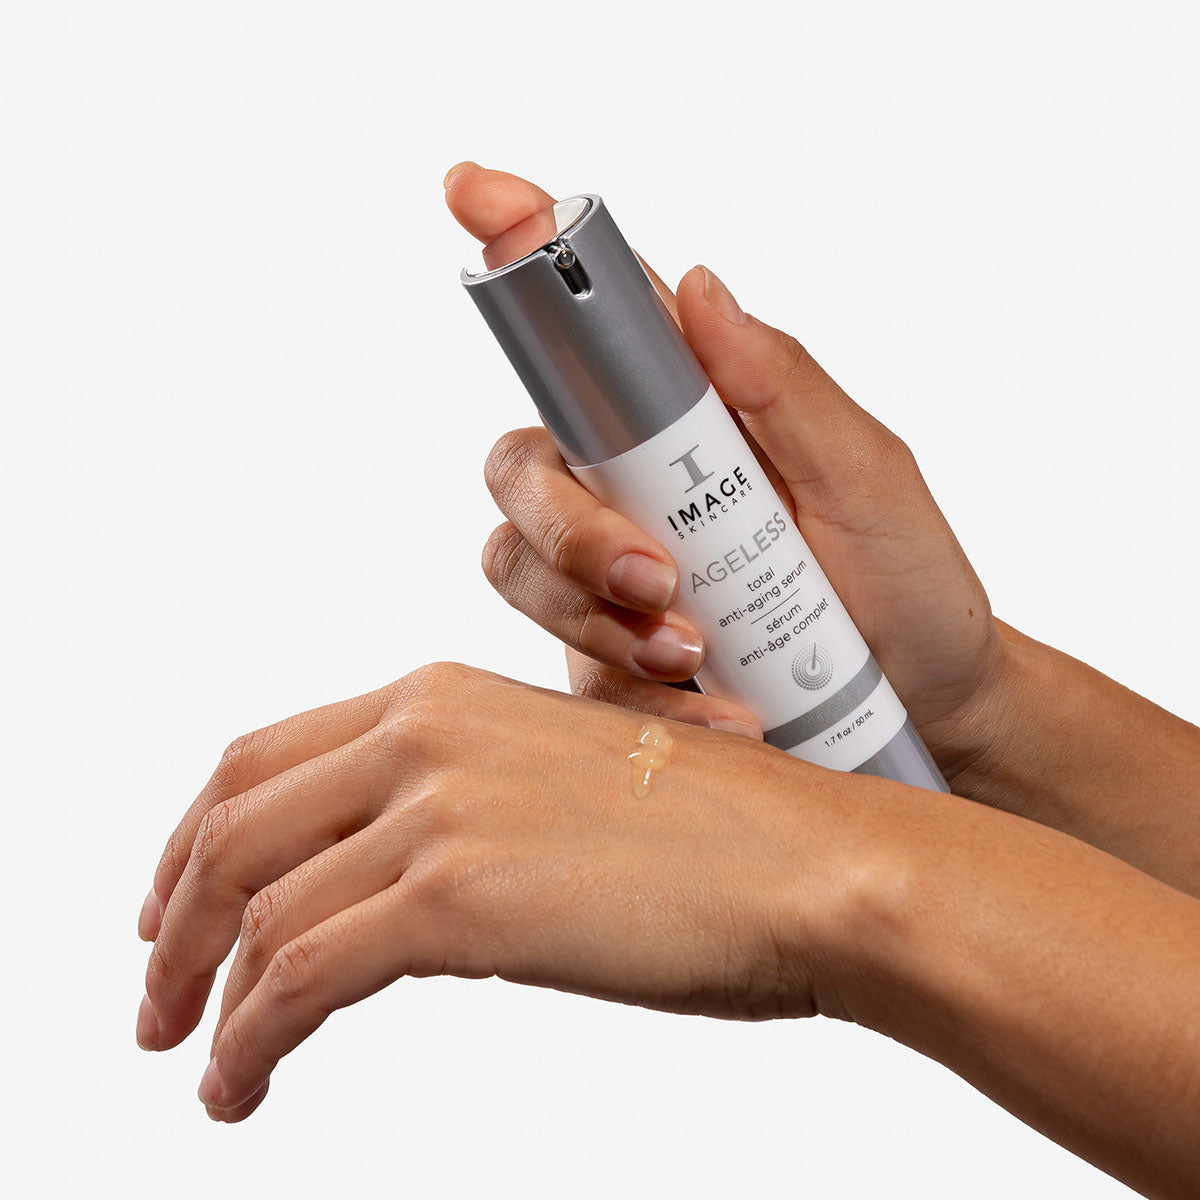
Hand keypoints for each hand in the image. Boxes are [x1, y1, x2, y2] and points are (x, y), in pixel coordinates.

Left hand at [136, 662, 866, 1121]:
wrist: (808, 864)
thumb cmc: (712, 836)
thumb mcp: (555, 780)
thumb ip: (464, 799)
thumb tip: (394, 873)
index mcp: (440, 696)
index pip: (260, 758)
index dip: (194, 837)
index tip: (175, 902)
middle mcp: (422, 734)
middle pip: (231, 827)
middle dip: (174, 921)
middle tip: (157, 995)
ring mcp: (434, 812)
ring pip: (256, 911)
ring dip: (205, 996)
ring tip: (202, 1062)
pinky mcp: (454, 899)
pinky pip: (299, 979)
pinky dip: (251, 1040)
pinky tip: (244, 1084)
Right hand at [446, 164, 1001, 782]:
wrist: (923, 704)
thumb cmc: (906, 580)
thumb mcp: (868, 476)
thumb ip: (784, 388)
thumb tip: (699, 286)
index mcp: (683, 416)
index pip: (587, 330)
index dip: (521, 249)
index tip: (475, 187)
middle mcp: (625, 485)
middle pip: (520, 468)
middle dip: (567, 527)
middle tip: (655, 575)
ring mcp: (604, 576)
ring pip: (516, 568)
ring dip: (591, 614)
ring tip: (694, 655)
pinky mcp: (603, 662)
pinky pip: (568, 674)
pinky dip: (631, 695)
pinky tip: (723, 721)